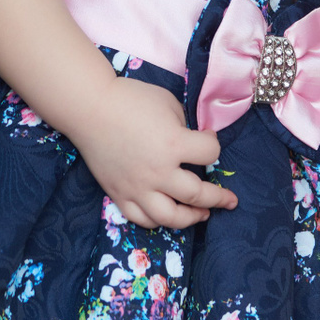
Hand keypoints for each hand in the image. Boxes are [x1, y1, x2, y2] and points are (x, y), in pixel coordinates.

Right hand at [61, 77, 237, 228]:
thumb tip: (192, 141)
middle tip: (230, 200)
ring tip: (202, 214)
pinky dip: (157, 220)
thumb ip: (184, 126)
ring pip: (171, 217)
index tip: (208, 139)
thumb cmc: (130, 99)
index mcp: (173, 144)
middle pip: (198, 195)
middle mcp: (158, 172)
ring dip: (192, 218)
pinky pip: (142, 219)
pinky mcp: (119, 194)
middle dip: (219, 197)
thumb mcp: (168, 103)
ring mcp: (138, 187)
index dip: (213, 145)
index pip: (210, 154)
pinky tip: (166, 213)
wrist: (90, 108)